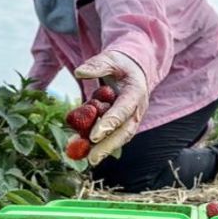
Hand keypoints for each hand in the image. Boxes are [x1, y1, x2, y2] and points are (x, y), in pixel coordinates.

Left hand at [74, 50, 148, 165]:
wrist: (134, 70)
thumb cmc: (121, 65)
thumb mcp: (110, 59)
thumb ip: (97, 65)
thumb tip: (80, 72)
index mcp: (136, 92)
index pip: (123, 110)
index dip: (109, 123)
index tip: (94, 136)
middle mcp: (137, 109)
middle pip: (125, 131)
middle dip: (108, 146)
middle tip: (91, 158)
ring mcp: (132, 118)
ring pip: (121, 138)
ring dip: (104, 150)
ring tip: (87, 160)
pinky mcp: (124, 124)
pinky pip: (114, 136)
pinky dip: (101, 145)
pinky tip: (85, 151)